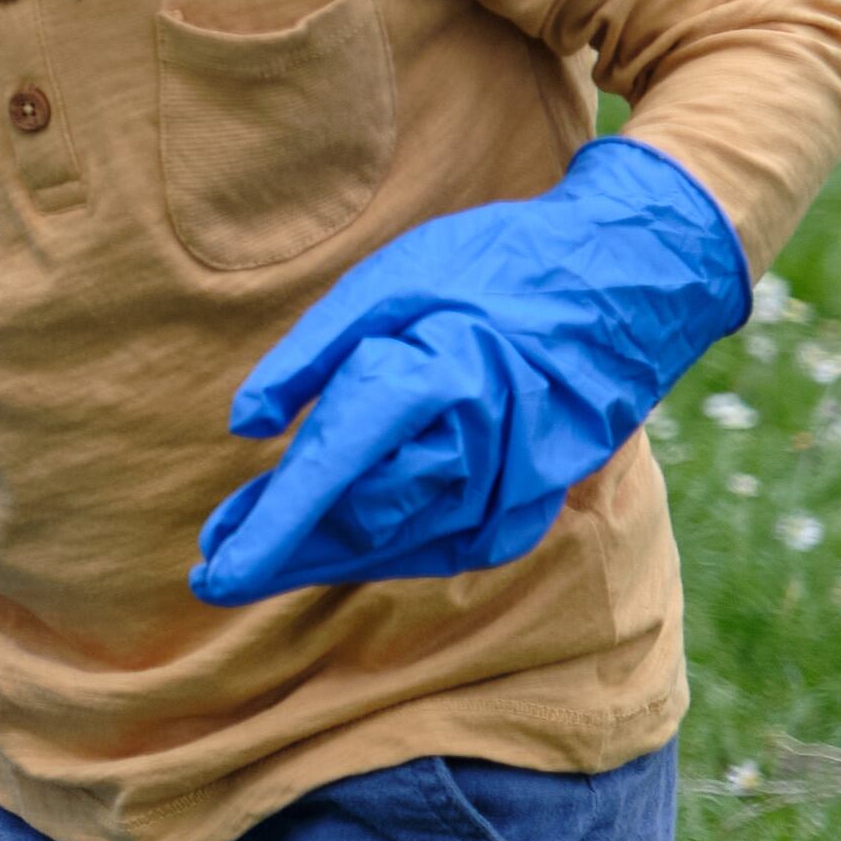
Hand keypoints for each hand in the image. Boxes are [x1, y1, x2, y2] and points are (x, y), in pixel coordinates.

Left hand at [191, 136, 753, 605]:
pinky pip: (449, 547)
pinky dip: (391, 552)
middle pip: (360, 521)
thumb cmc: (496, 267)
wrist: (627, 280)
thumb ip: (311, 356)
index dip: (271, 528)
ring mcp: (518, 482)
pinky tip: (340, 551)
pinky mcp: (536, 500)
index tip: (214, 573)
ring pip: (403, 543)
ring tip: (259, 558)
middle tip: (213, 564)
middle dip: (284, 547)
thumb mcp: (389, 279)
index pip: (334, 470)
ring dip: (329, 557)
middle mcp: (481, 444)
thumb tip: (242, 425)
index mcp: (438, 377)